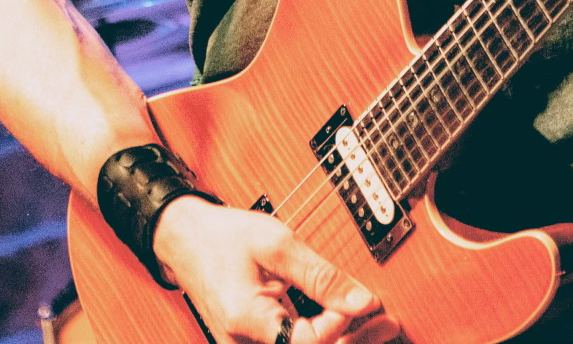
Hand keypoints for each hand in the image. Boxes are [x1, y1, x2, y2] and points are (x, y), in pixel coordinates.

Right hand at [152, 195, 399, 342]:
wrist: (186, 242)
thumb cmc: (225, 238)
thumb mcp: (277, 243)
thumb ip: (321, 275)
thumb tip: (362, 301)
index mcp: (248, 320)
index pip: (309, 343)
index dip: (341, 325)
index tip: (365, 302)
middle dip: (353, 341)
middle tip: (386, 322)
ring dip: (342, 340)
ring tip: (377, 325)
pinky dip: (322, 337)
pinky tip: (345, 324)